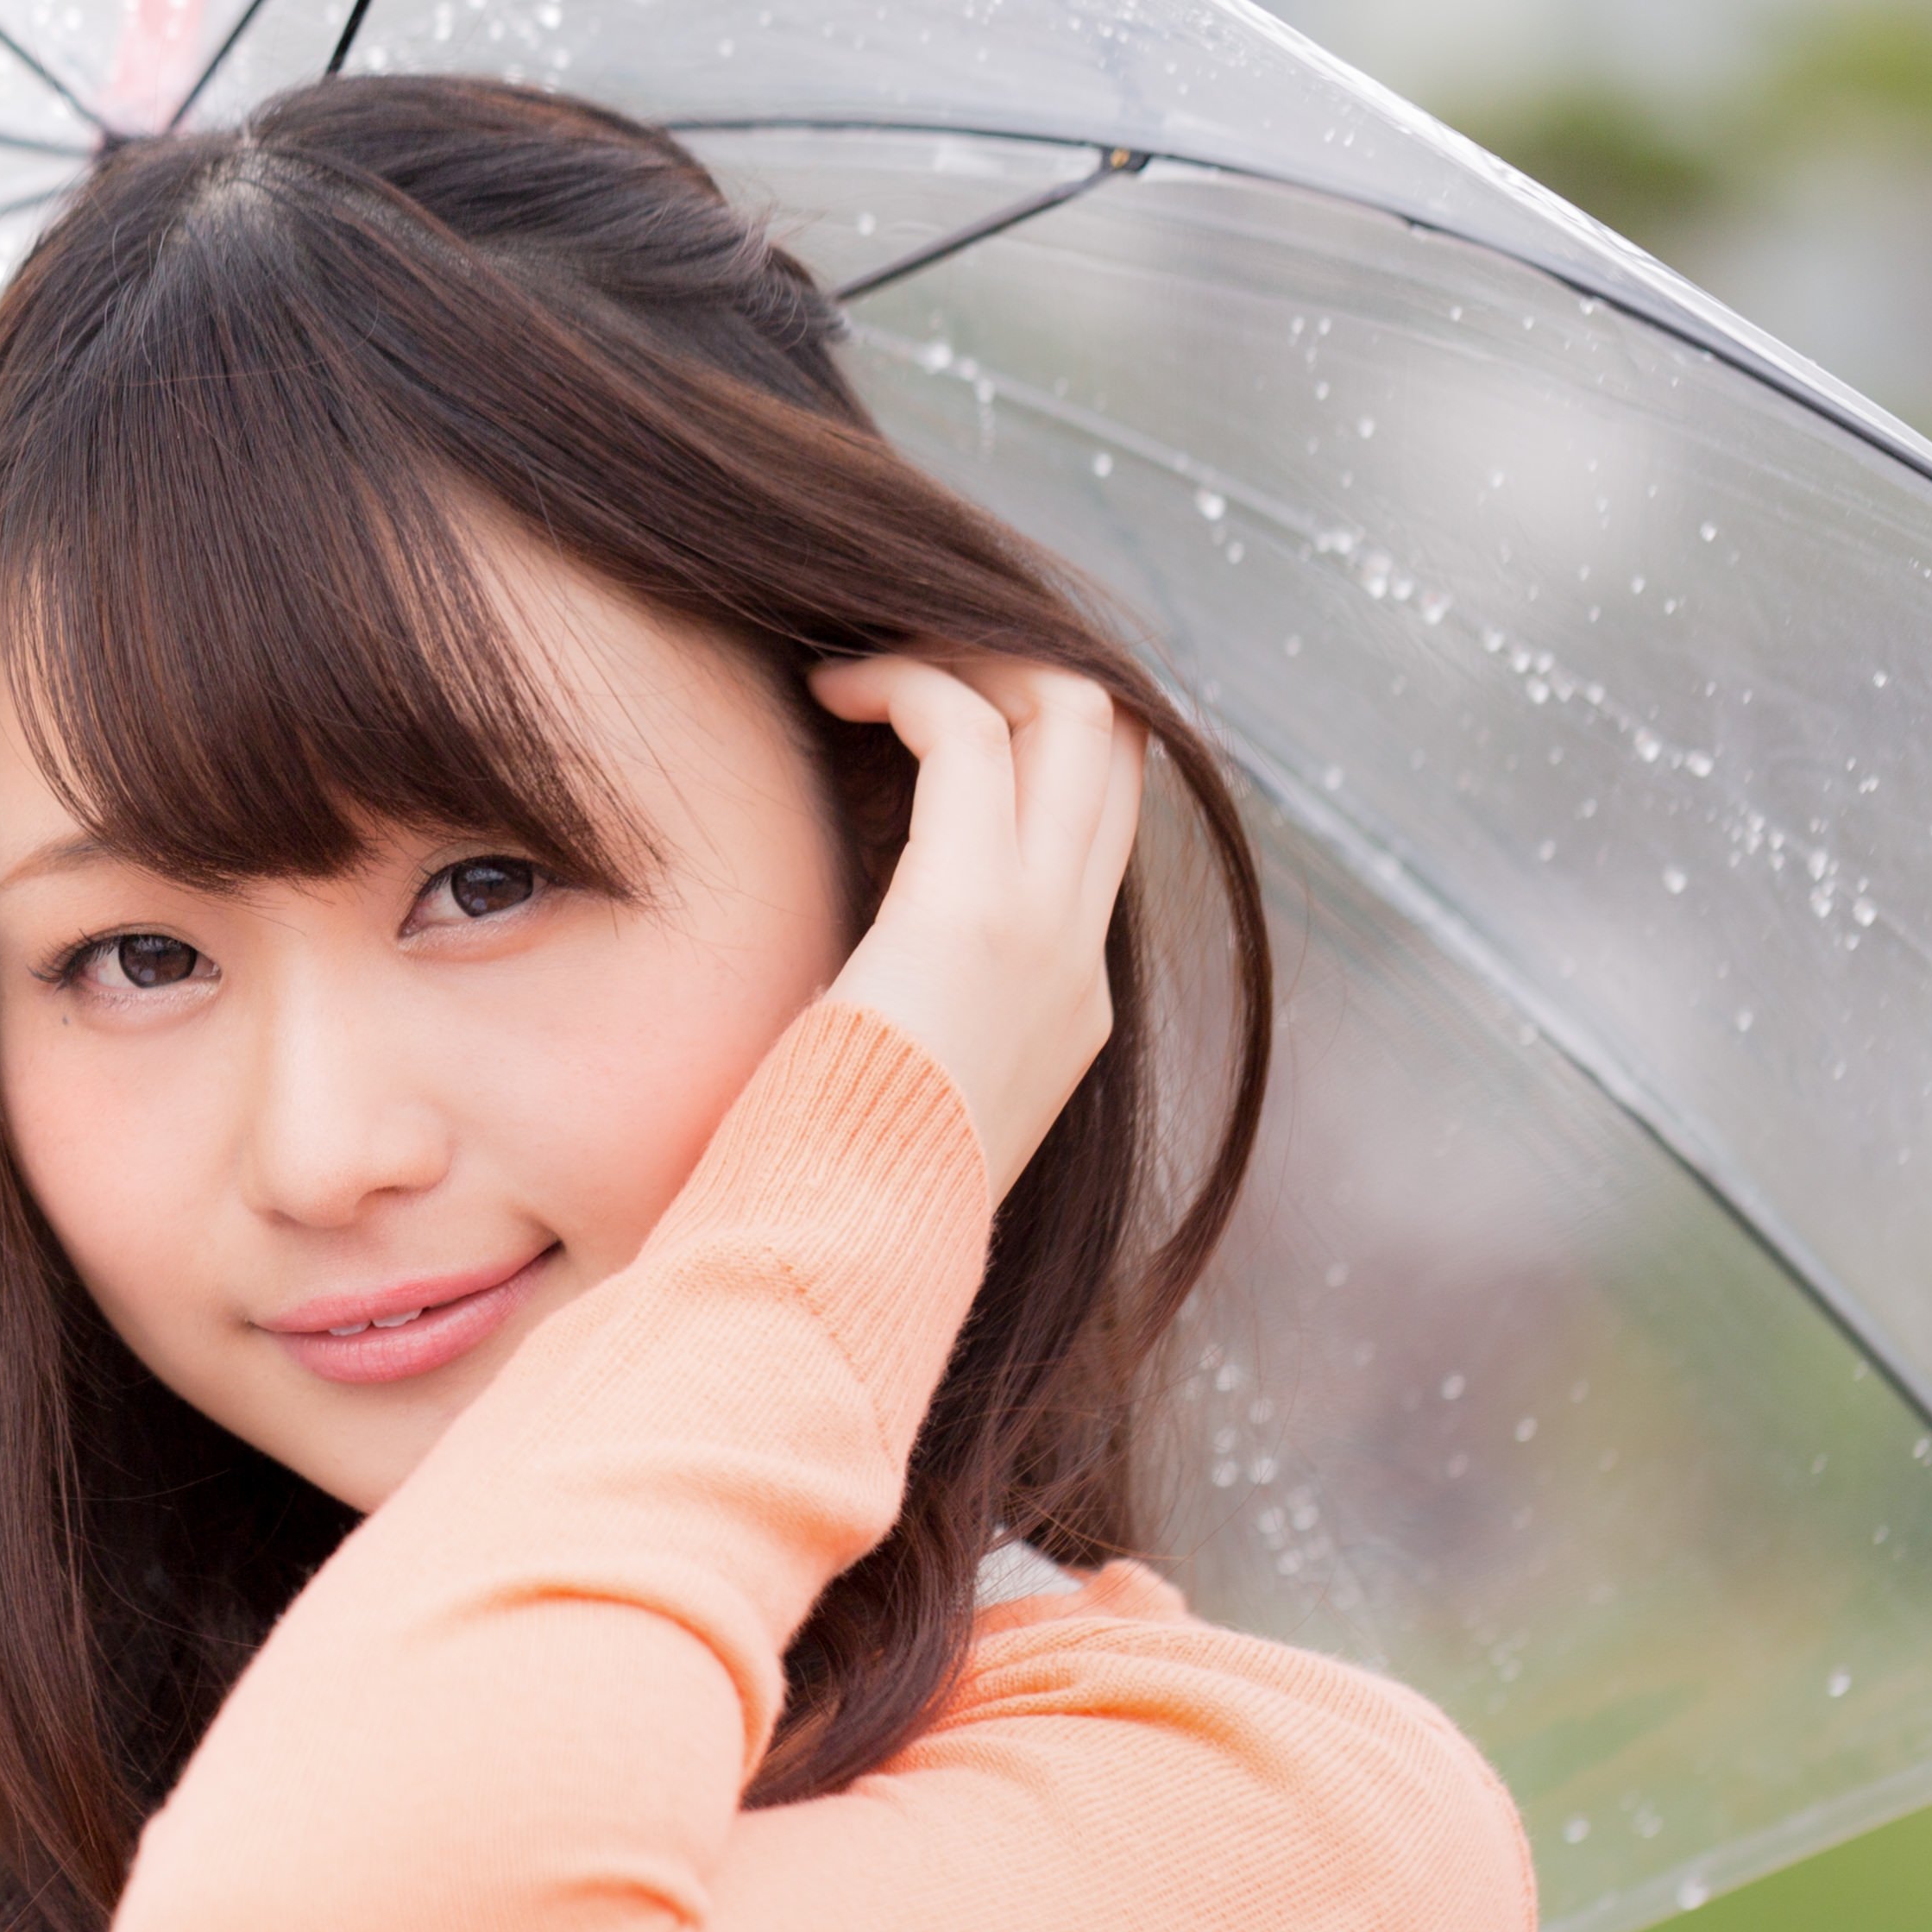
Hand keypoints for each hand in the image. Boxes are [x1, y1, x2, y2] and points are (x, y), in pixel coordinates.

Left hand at [806, 653, 1143, 1193]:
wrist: (823, 1274)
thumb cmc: (815, 1201)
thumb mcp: (883, 1100)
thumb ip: (898, 1023)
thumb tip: (843, 980)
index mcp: (1064, 1009)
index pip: (1097, 826)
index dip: (1034, 738)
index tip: (926, 714)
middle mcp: (1076, 963)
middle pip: (1116, 747)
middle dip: (1022, 667)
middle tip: (905, 663)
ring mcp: (1044, 938)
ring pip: (1073, 714)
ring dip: (969, 657)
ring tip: (860, 666)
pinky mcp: (972, 918)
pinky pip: (970, 738)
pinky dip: (910, 685)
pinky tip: (829, 691)